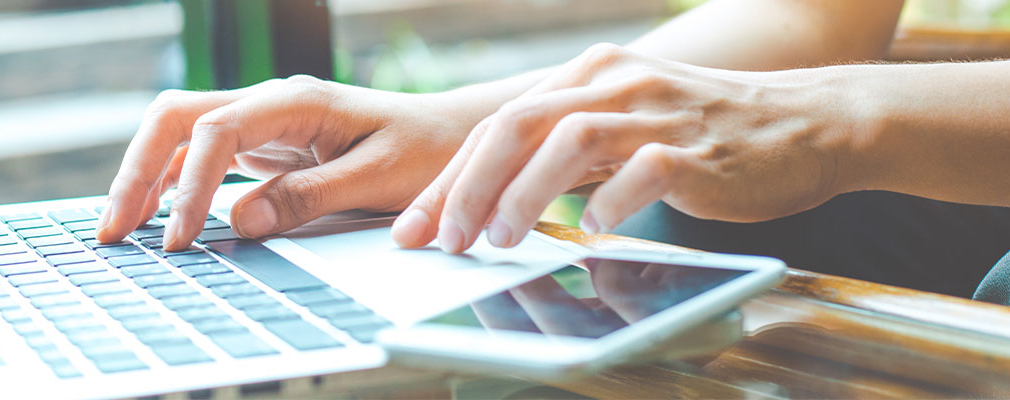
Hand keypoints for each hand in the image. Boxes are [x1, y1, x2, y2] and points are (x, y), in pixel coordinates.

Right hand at [97, 75, 483, 249]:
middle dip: (137, 170)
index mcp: (296, 101)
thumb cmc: (425, 154)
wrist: (452, 138)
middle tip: (114, 229)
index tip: (182, 238)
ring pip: (179, 133)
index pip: (216, 130)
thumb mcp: (376, 180)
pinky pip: (199, 154)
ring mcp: (261, 121)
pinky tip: (156, 217)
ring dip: (144, 177)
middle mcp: (269, 103)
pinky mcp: (262, 144)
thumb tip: (240, 220)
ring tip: (119, 230)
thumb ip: (309, 197)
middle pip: (176, 117)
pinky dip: (171, 183)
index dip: (190, 185)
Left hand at [392, 43, 868, 251]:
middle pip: (516, 126)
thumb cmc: (704, 132)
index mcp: (588, 74)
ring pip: (567, 140)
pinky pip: (640, 172)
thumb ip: (564, 143)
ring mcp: (655, 112)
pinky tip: (590, 230)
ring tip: (500, 239)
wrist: (808, 123)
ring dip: (523, 194)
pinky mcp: (696, 149)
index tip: (418, 226)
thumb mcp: (622, 121)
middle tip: (444, 239)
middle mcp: (614, 82)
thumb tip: (492, 188)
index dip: (450, 178)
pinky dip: (607, 203)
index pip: (497, 124)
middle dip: (467, 187)